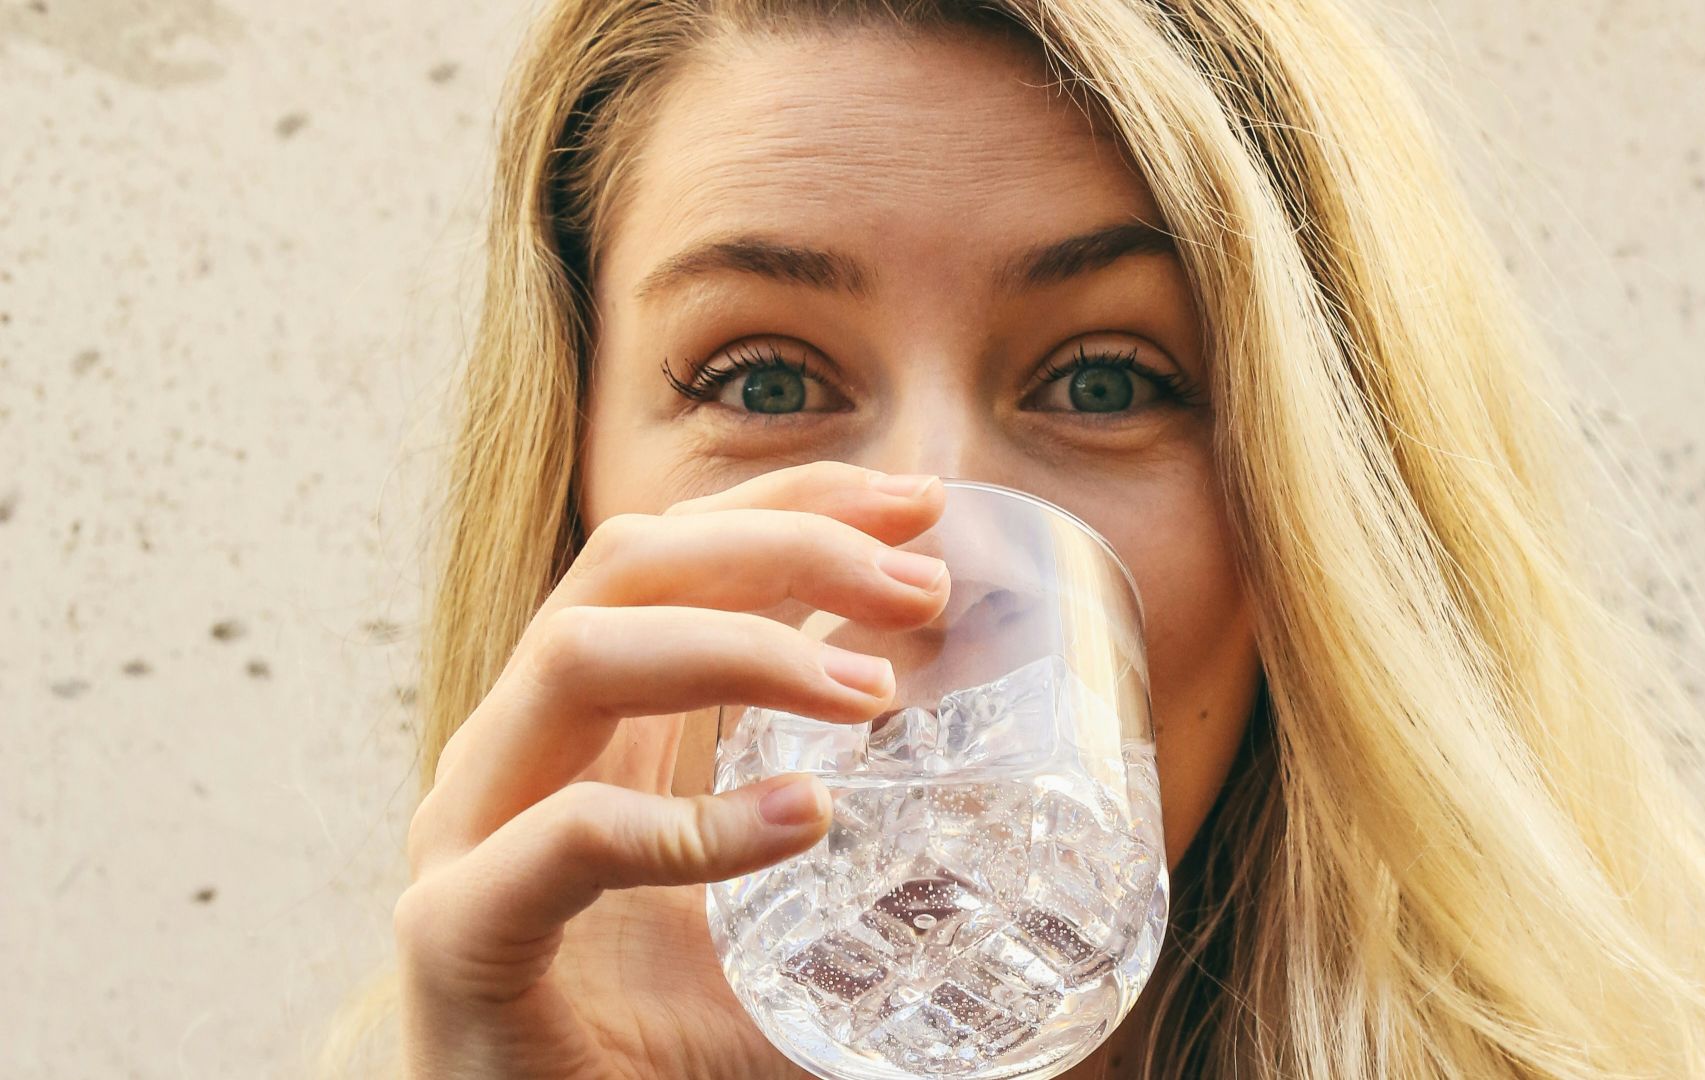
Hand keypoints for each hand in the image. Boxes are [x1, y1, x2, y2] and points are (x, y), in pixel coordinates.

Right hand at [394, 462, 948, 1078]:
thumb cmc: (645, 1043)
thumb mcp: (767, 918)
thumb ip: (843, 856)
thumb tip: (1006, 837)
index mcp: (582, 724)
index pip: (674, 554)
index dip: (790, 502)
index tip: (918, 501)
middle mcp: (516, 750)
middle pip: (628, 565)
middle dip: (783, 544)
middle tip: (922, 585)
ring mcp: (468, 832)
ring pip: (578, 654)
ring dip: (740, 645)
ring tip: (873, 692)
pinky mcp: (456, 932)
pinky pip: (568, 839)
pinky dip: (691, 822)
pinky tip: (801, 821)